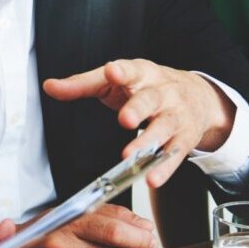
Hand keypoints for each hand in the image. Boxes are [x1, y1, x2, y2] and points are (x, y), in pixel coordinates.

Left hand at [42, 58, 234, 186]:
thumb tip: (50, 86)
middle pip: (150, 100)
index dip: (122, 71)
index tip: (112, 72)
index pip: (131, 70)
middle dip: (138, 109)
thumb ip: (82, 84)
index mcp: (141, 74)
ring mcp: (176, 115)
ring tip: (131, 155)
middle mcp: (162, 93)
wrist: (198, 96)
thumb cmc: (147, 86)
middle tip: (125, 119)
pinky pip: (174, 154)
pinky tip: (152, 178)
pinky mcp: (184, 138)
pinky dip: (164, 168)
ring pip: (163, 128)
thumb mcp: (115, 81)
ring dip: (147, 142)